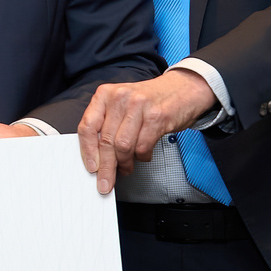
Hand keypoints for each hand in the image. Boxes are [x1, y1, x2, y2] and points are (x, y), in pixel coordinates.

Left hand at [79, 70, 217, 194]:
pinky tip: (142, 156)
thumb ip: (106, 124)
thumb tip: (95, 156)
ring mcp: (139, 106)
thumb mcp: (121, 104)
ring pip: (123, 146)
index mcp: (104, 94)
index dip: (87, 151)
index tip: (91, 168)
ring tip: (126, 168)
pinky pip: (142, 147)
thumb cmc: (149, 99)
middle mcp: (120, 97)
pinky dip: (141, 157)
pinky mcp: (157, 116)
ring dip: (124, 163)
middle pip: (106, 141)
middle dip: (105, 167)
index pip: (87, 126)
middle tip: (105, 182)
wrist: (182, 88)